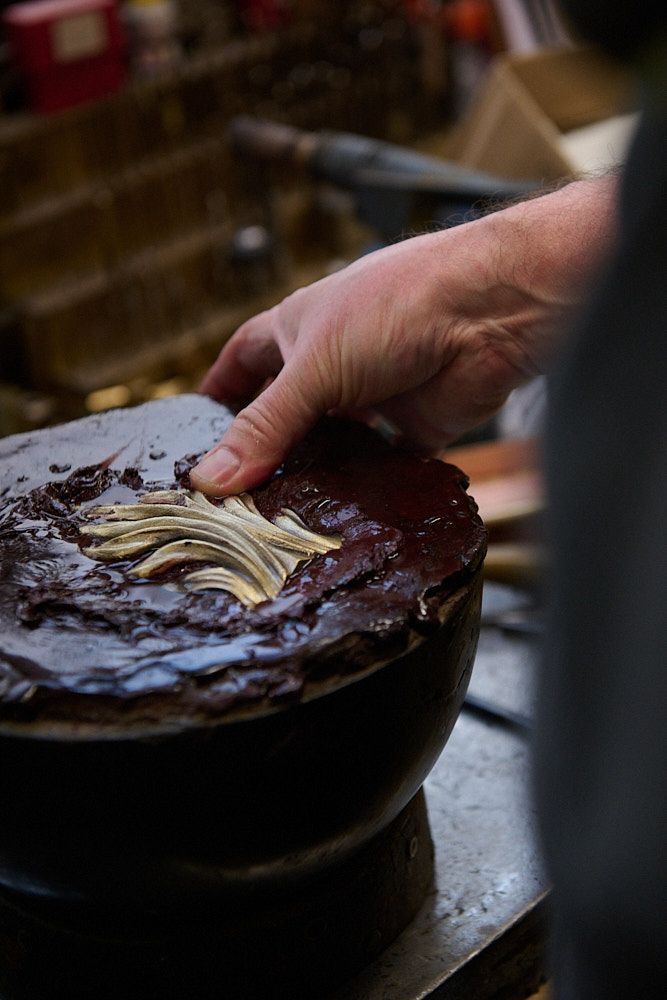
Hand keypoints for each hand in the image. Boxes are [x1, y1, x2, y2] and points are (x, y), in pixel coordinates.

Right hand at [191, 177, 616, 495]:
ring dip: (314, 471)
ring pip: (335, 441)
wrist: (492, 310)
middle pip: (289, 408)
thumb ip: (266, 428)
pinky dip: (366, 486)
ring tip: (279, 515)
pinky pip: (384, 464)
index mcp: (302, 329)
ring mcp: (377, 393)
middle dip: (265, 443)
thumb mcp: (314, 368)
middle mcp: (336, 361)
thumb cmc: (399, 305)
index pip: (246, 358)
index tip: (196, 425)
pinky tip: (343, 515)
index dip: (221, 387)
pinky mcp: (416, 424)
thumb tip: (209, 480)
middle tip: (233, 492)